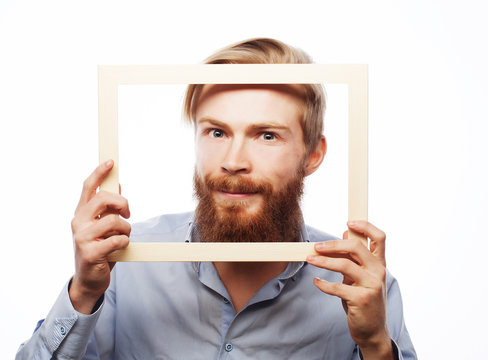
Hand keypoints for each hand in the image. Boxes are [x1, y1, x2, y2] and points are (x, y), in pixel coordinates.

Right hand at [69, 160, 130, 313]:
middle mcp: (78, 223)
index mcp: (81, 214)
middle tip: (128, 213)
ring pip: (114, 221)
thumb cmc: (98, 251)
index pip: (88, 187)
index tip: (111, 162)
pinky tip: (120, 247)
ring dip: (126, 229)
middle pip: (104, 199)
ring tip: (123, 237)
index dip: (99, 173)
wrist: (89, 281)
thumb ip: (108, 208)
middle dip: (122, 204)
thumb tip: (118, 186)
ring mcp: (82, 238)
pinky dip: (125, 242)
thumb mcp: (103, 227)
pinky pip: (118, 239)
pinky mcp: (90, 252)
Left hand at [307, 221, 393, 359]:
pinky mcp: (361, 299)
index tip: (348, 222)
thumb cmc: (364, 299)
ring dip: (323, 261)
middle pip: (357, 247)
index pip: (379, 238)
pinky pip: (338, 287)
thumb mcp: (361, 276)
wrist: (373, 331)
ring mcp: (372, 286)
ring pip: (345, 265)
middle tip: (316, 246)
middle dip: (333, 244)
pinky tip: (316, 282)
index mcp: (379, 264)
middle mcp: (379, 272)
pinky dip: (324, 284)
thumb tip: (345, 233)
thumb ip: (355, 257)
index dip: (365, 226)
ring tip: (309, 259)